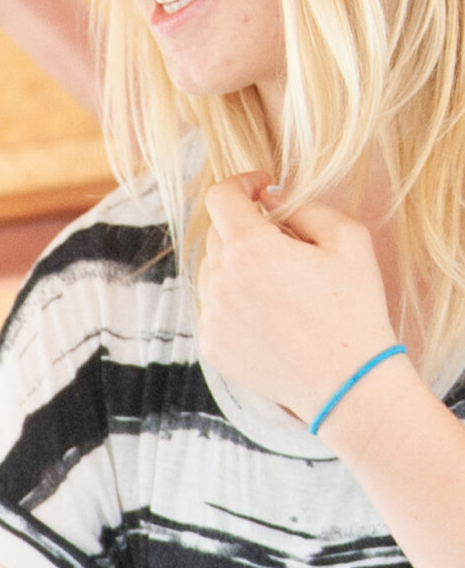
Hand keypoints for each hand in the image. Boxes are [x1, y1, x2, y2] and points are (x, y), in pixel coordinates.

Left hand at [198, 174, 399, 425]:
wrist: (346, 383)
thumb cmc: (355, 308)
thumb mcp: (348, 240)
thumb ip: (304, 207)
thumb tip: (270, 199)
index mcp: (249, 249)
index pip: (220, 197)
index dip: (241, 184)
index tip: (262, 189)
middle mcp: (219, 282)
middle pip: (217, 235)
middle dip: (246, 227)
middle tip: (287, 245)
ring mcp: (211, 317)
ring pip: (212, 272)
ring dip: (239, 265)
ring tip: (282, 286)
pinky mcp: (212, 346)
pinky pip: (214, 308)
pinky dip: (235, 300)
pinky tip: (272, 316)